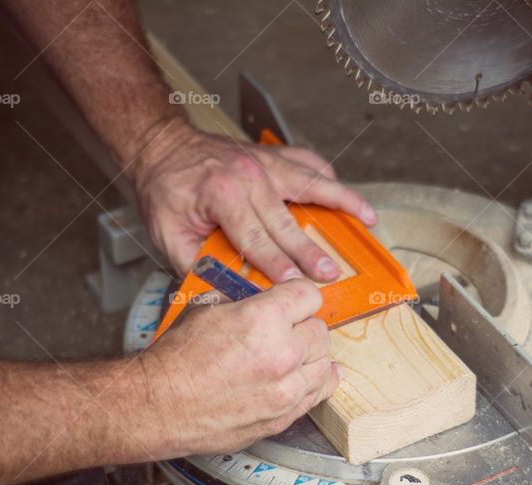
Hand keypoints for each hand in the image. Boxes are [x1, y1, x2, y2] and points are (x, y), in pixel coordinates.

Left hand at [132, 118, 377, 277]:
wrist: (162, 145)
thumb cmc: (165, 189)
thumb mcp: (166, 231)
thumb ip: (195, 262)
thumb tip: (222, 291)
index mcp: (221, 194)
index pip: (254, 237)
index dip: (275, 263)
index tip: (294, 283)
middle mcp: (248, 175)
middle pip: (286, 220)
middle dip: (310, 250)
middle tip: (331, 273)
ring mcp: (264, 162)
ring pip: (311, 184)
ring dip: (343, 202)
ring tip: (369, 219)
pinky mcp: (272, 156)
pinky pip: (309, 163)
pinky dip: (329, 179)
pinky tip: (345, 194)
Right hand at [141, 279, 339, 456]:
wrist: (159, 406)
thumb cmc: (176, 360)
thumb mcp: (207, 308)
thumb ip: (244, 302)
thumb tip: (261, 299)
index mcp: (264, 319)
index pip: (309, 295)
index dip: (297, 295)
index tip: (292, 301)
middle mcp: (283, 353)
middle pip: (321, 330)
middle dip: (303, 326)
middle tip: (285, 330)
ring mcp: (287, 390)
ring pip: (325, 362)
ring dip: (310, 355)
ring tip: (291, 355)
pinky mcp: (284, 416)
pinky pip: (319, 393)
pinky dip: (314, 382)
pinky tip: (306, 376)